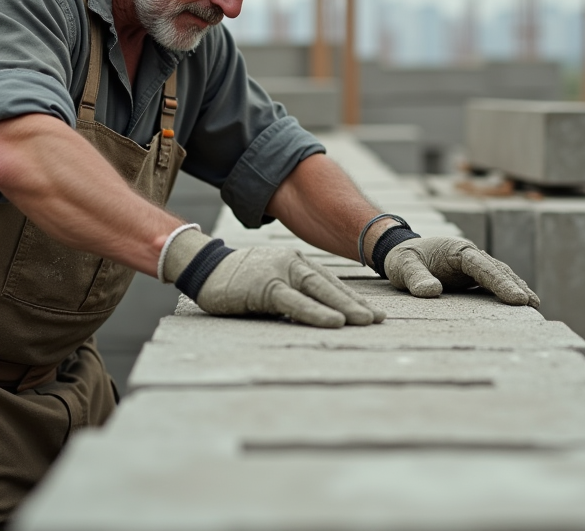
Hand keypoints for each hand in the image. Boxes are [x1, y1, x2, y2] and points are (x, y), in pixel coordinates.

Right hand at [162, 228, 385, 327]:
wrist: (205, 268)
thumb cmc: (238, 282)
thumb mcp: (271, 285)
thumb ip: (292, 295)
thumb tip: (316, 315)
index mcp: (296, 262)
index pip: (330, 282)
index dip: (352, 298)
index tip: (372, 313)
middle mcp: (293, 263)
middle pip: (331, 286)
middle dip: (357, 304)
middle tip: (380, 320)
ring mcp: (280, 272)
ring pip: (320, 291)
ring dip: (346, 307)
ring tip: (366, 321)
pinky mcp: (266, 286)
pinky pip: (297, 302)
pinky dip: (318, 312)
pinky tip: (336, 322)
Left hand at [383, 237, 539, 307]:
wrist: (400, 254)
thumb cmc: (402, 259)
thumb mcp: (402, 266)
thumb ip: (416, 278)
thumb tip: (431, 292)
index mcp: (457, 250)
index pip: (483, 266)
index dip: (500, 282)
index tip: (516, 298)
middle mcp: (470, 256)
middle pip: (497, 270)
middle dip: (515, 286)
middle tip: (532, 304)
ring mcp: (473, 267)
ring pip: (500, 275)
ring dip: (516, 288)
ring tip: (534, 305)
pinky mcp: (472, 278)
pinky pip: (493, 284)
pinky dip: (507, 292)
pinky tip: (521, 303)